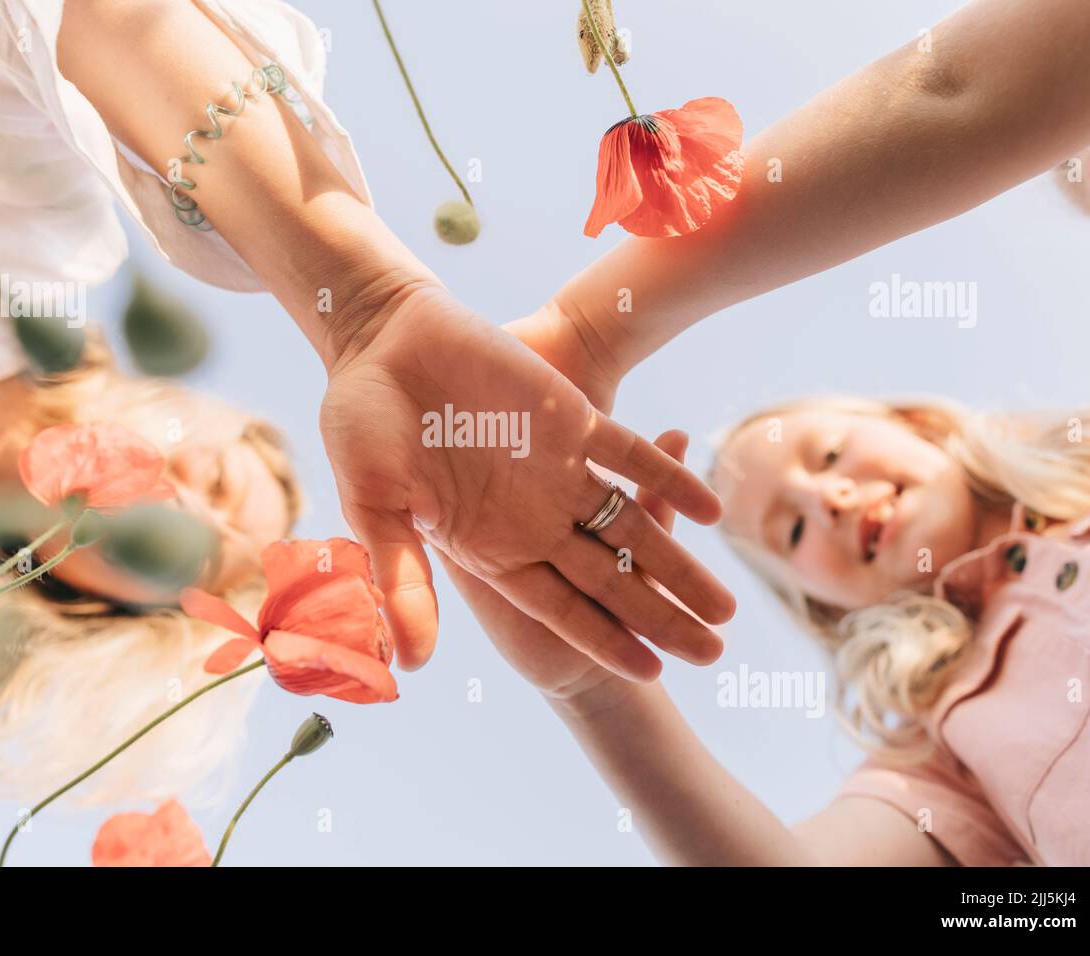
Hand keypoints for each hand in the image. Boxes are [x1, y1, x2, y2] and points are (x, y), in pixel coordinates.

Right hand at [320, 284, 733, 680]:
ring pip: (631, 525)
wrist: (382, 338)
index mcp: (489, 545)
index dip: (603, 639)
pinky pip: (632, 457)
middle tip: (714, 652)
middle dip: (661, 617)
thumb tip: (414, 663)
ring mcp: (558, 468)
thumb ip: (402, 579)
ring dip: (678, 561)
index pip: (559, 605)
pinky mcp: (574, 417)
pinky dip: (668, 478)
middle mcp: (532, 515)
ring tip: (726, 603)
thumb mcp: (375, 508)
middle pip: (610, 578)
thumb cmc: (363, 424)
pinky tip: (707, 510)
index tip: (649, 673)